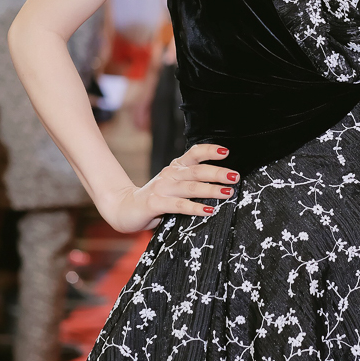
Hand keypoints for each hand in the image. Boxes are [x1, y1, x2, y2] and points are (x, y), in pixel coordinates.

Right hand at [100, 144, 239, 232]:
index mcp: (176, 168)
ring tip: (228, 193)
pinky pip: (179, 205)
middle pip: (197, 170)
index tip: (226, 152)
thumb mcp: (174, 187)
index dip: (210, 150)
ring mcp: (162, 188)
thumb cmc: (156, 199)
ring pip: (191, 187)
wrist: (124, 208)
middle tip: (235, 176)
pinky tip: (208, 210)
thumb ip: (192, 184)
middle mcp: (170, 174)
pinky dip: (195, 207)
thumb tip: (223, 187)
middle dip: (218, 173)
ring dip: (211, 189)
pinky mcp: (155, 203)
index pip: (194, 153)